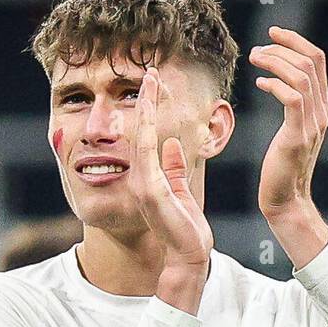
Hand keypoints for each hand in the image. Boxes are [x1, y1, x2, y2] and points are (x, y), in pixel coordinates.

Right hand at [131, 66, 212, 271]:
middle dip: (146, 100)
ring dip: (146, 106)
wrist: (188, 254)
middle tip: (151, 71)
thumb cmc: (186, 227)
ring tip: (150, 79)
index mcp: (147, 178)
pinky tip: (150, 106)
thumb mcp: (181, 190)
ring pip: (142, 135)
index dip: (150, 110)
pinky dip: (148, 127)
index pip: (147, 136)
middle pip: (141, 130)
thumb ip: (174, 168)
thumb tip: (171, 143)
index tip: (154, 84)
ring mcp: (142, 183)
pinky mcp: (149, 189)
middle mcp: (140, 178)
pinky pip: (147, 151)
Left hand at [252, 26, 327, 267]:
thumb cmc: (280, 168)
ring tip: (254, 60)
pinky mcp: (297, 136)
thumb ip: (292, 107)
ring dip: (275, 62)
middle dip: (282, 47)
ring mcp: (312, 124)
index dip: (296, 41)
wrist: (285, 201)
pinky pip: (292, 98)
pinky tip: (259, 83)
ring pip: (301, 76)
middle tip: (256, 49)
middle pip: (310, 62)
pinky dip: (275, 84)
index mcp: (321, 107)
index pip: (317, 61)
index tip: (274, 32)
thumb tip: (277, 81)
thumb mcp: (290, 131)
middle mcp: (322, 112)